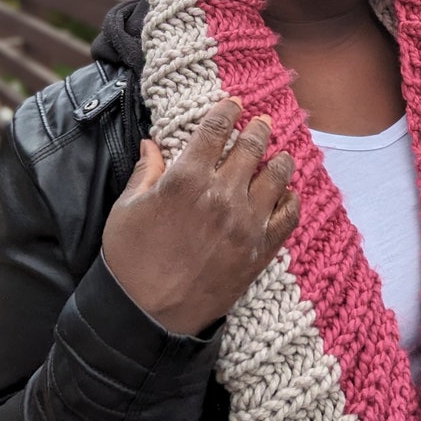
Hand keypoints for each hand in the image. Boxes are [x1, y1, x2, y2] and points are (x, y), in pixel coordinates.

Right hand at [102, 98, 299, 334]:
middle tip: (263, 121)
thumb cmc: (131, 260)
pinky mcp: (260, 250)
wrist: (146, 317)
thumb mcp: (127, 208)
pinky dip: (292, 200)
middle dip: (259, 128)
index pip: (215, 129)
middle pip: (251, 146)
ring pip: (277, 176)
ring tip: (282, 154)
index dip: (228, 110)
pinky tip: (289, 194)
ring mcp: (245, 223)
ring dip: (280, 159)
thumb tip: (152, 143)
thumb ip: (146, 171)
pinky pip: (288, 216)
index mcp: (186, 178)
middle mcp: (221, 195)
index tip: (235, 103)